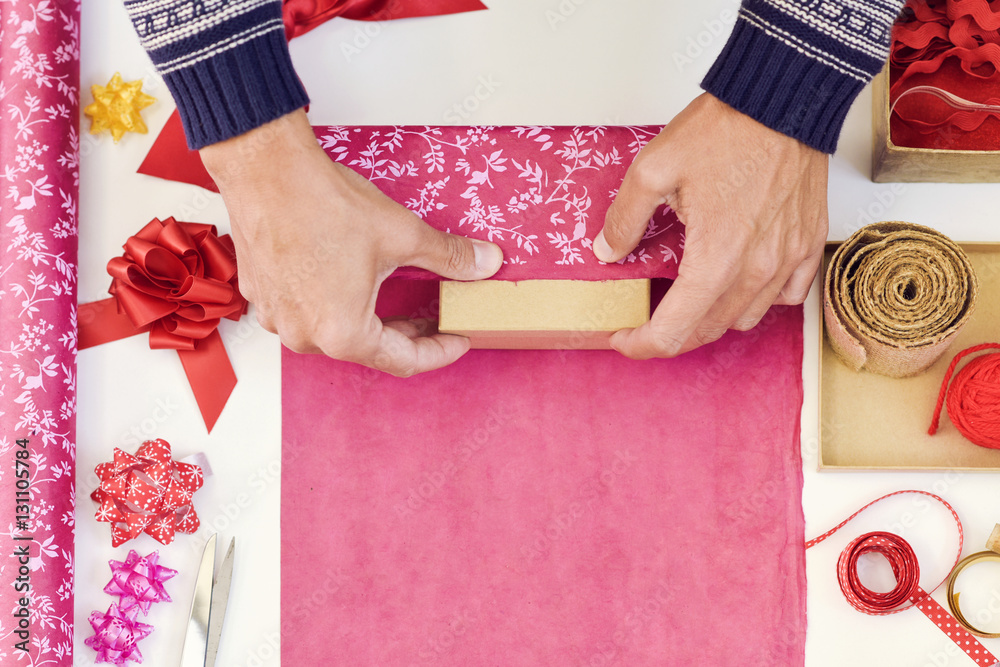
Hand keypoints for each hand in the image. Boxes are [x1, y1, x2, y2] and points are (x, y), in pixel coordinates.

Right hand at [200, 110, 503, 375]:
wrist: (264, 168)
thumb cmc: (321, 203)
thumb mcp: (402, 234)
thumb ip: (448, 257)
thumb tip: (485, 263)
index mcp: (342, 334)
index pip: (404, 361)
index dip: (439, 351)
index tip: (457, 339)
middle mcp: (305, 336)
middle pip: (370, 349)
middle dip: (406, 333)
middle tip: (433, 316)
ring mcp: (277, 318)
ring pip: (335, 331)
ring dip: (368, 317)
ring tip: (394, 295)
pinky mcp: (262, 296)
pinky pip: (306, 311)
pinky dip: (333, 302)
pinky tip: (349, 278)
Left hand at [593, 93, 828, 357]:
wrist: (784, 99)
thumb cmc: (727, 129)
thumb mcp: (653, 169)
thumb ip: (625, 218)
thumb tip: (608, 250)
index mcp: (716, 259)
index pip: (674, 331)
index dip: (642, 345)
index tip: (623, 339)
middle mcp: (757, 270)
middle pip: (707, 331)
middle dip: (671, 335)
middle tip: (646, 322)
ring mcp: (788, 260)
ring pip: (745, 317)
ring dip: (711, 318)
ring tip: (688, 299)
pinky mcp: (808, 244)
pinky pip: (786, 296)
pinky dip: (758, 299)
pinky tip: (738, 281)